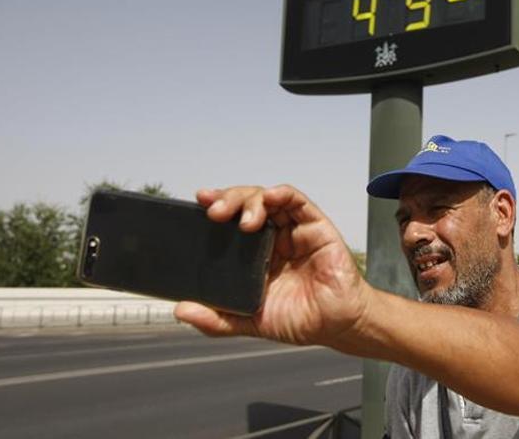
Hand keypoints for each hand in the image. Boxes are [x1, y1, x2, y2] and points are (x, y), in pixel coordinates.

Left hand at [174, 185, 370, 346]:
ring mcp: (294, 230)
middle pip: (245, 205)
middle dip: (228, 200)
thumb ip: (217, 319)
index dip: (214, 210)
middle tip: (214, 212)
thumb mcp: (250, 321)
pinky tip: (270, 196)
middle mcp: (273, 237)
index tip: (197, 205)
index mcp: (255, 255)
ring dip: (250, 200)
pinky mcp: (316, 226)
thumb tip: (181, 310)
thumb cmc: (299, 320)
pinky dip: (282, 194)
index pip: (230, 223)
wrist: (337, 325)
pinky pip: (297, 201)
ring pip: (268, 198)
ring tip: (243, 220)